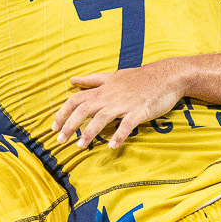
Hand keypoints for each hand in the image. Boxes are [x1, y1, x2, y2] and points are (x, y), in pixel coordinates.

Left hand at [53, 60, 191, 148]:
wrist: (166, 75)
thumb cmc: (139, 78)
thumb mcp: (112, 76)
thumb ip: (91, 80)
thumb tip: (72, 80)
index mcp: (102, 89)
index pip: (75, 100)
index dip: (63, 113)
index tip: (54, 127)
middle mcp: (109, 96)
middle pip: (83, 109)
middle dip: (69, 125)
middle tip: (59, 140)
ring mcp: (124, 104)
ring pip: (101, 117)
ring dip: (90, 132)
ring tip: (80, 146)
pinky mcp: (139, 110)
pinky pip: (127, 124)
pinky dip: (119, 135)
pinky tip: (112, 146)